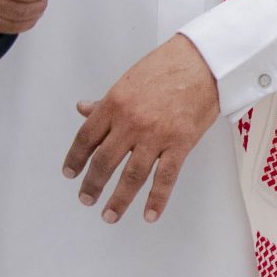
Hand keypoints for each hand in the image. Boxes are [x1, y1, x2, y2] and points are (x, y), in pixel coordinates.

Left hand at [63, 34, 220, 224]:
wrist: (206, 61)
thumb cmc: (169, 66)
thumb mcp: (129, 80)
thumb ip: (106, 101)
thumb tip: (83, 109)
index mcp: (114, 104)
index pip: (86, 138)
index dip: (76, 158)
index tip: (70, 173)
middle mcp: (131, 123)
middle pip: (105, 161)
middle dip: (93, 184)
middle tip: (87, 198)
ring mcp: (156, 135)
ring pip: (131, 175)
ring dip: (118, 199)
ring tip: (109, 215)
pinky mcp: (181, 143)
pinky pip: (165, 177)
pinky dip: (156, 199)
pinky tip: (149, 214)